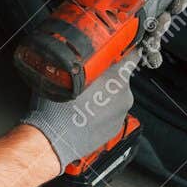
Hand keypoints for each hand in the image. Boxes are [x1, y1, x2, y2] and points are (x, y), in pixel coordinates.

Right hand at [20, 51, 139, 169]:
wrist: (54, 139)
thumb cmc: (58, 108)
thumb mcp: (66, 74)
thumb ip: (81, 61)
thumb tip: (80, 54)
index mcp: (117, 77)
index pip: (132, 55)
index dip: (125, 49)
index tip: (122, 47)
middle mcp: (125, 95)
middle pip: (120, 78)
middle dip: (107, 76)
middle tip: (88, 79)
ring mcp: (121, 114)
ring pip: (115, 97)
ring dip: (104, 95)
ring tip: (83, 99)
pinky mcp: (115, 128)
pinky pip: (110, 114)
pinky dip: (101, 112)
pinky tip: (85, 113)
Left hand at [28, 0, 186, 69]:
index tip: (178, 5)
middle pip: (158, 14)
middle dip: (165, 24)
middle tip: (162, 24)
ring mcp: (116, 12)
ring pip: (143, 31)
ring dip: (153, 42)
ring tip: (153, 46)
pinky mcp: (102, 26)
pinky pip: (120, 41)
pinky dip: (132, 51)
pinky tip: (139, 55)